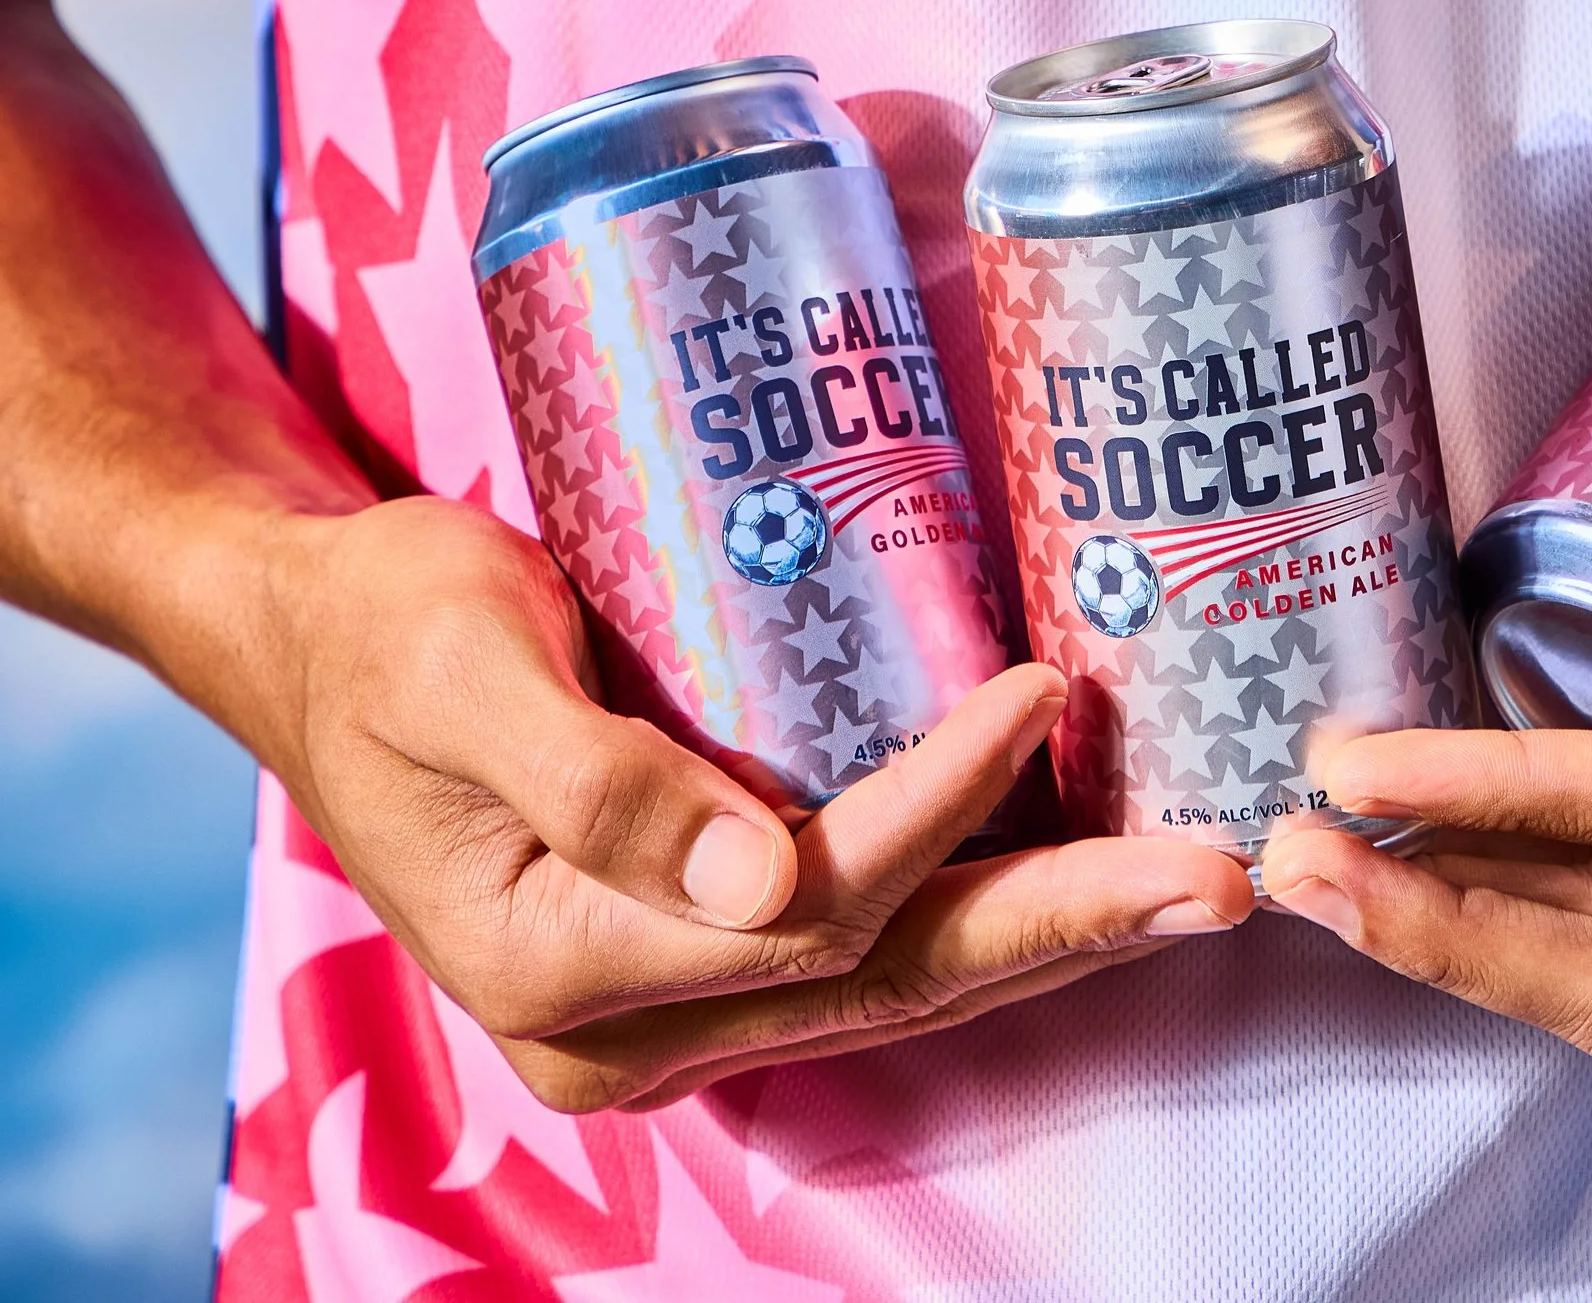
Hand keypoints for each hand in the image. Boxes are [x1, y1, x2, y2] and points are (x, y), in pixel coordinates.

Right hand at [256, 493, 1251, 1109]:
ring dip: (1050, 936)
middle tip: (1219, 877)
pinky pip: (864, 953)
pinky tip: (1082, 872)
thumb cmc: (385, 623)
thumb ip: (596, 781)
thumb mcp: (463, 667)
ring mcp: (661, 1009)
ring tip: (1198, 888)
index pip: (806, 912)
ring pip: (894, 986)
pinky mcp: (696, 953)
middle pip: (886, 982)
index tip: (1040, 691)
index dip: (935, 811)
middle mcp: (620, 1028)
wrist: (313, 638)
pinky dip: (980, 912)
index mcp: (558, 966)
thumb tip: (752, 887)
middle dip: (1063, 928)